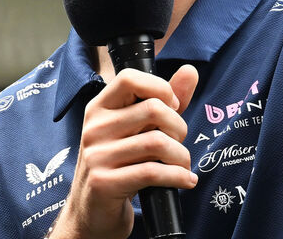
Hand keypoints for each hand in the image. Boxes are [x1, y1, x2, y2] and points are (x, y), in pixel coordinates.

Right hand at [50, 65, 198, 238]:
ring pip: (157, 142)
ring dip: (182, 157)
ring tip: (182, 165)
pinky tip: (184, 180)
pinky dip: (178, 177)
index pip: (129, 78)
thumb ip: (163, 100)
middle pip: (153, 109)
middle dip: (179, 128)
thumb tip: (190, 70)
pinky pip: (152, 172)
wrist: (92, 213)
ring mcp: (97, 155)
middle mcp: (94, 128)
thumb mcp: (136, 130)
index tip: (171, 108)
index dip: (160, 88)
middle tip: (177, 143)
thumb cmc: (119, 166)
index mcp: (99, 108)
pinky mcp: (104, 182)